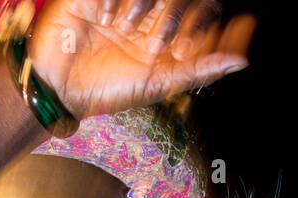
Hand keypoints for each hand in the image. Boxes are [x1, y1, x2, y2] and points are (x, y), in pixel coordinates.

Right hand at [28, 0, 255, 117]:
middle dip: (174, 16)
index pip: (205, 9)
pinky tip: (103, 18)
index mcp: (170, 30)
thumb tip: (242, 60)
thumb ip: (198, 70)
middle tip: (156, 45)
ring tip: (124, 31)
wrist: (56, 87)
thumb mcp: (155, 84)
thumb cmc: (104, 90)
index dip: (205, 21)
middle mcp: (152, 9)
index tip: (190, 46)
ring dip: (143, 4)